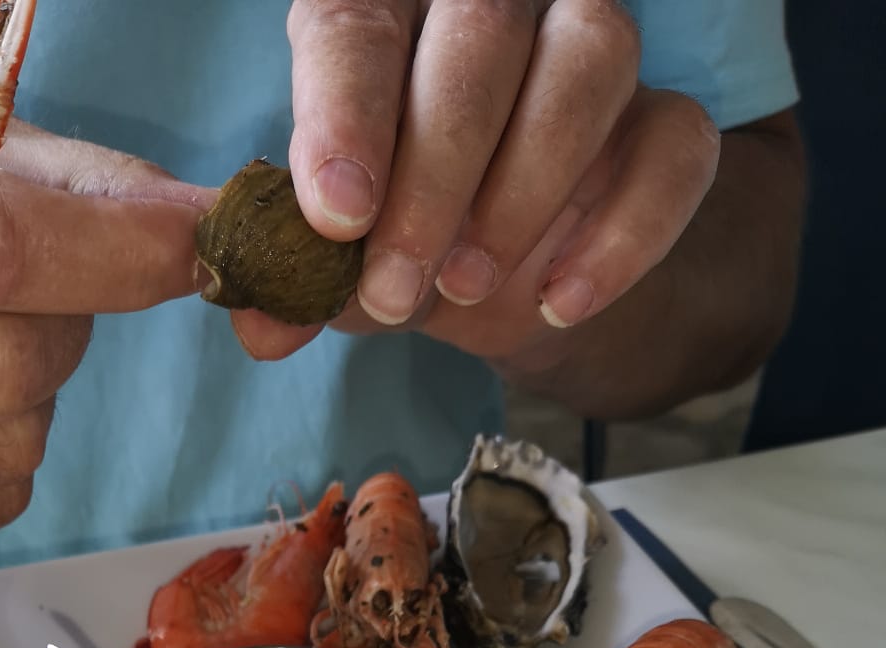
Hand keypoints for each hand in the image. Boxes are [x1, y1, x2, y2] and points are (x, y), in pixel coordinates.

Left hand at [237, 0, 718, 364]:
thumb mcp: (335, 264)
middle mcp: (495, 5)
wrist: (511, 281)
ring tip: (469, 286)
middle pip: (481, 32)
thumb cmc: (402, 237)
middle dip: (433, 173)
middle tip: (395, 285)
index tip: (336, 215)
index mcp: (387, 15)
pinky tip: (562, 303)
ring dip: (525, 185)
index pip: (359, 23)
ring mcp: (590, 52)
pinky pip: (679, 149)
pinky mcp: (668, 122)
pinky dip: (625, 236)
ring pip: (591, 56)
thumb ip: (294, 281)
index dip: (344, 113)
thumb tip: (260, 323)